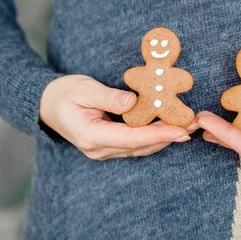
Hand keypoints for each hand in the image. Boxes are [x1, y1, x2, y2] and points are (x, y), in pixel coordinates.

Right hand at [40, 75, 195, 159]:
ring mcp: (103, 150)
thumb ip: (108, 97)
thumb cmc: (64, 93)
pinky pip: (136, 145)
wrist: (46, 104)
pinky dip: (154, 137)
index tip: (181, 130)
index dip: (158, 135)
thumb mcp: (84, 89)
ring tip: (189, 127)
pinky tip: (170, 128)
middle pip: (140, 146)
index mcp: (91, 136)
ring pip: (140, 148)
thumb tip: (132, 102)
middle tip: (194, 126)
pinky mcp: (109, 145)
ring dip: (165, 138)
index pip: (131, 139)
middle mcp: (99, 149)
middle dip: (169, 137)